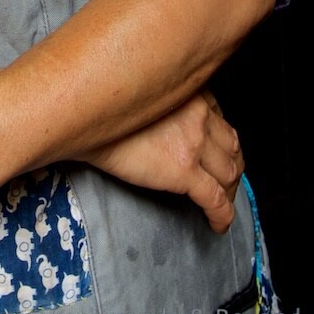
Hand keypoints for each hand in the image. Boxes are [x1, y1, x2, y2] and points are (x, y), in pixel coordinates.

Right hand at [84, 89, 243, 232]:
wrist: (82, 114)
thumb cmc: (98, 100)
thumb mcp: (139, 89)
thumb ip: (157, 98)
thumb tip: (156, 113)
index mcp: (187, 91)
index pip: (219, 116)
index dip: (220, 136)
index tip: (214, 147)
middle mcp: (198, 113)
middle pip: (231, 144)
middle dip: (231, 164)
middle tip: (224, 180)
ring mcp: (194, 143)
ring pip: (230, 172)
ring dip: (230, 190)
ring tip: (223, 203)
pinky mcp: (184, 171)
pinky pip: (215, 199)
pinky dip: (222, 216)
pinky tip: (218, 224)